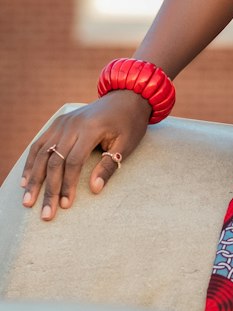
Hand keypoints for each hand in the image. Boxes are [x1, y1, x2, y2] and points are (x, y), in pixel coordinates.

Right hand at [20, 91, 152, 220]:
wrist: (126, 97)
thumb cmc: (129, 123)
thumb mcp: (126, 144)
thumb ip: (108, 165)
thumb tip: (94, 190)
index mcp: (90, 129)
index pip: (73, 162)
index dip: (68, 185)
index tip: (66, 205)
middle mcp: (72, 125)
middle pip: (54, 161)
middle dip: (48, 189)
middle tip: (46, 213)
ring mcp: (62, 122)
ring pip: (42, 153)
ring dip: (34, 179)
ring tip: (28, 201)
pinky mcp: (58, 123)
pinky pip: (40, 144)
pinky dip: (31, 162)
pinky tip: (26, 180)